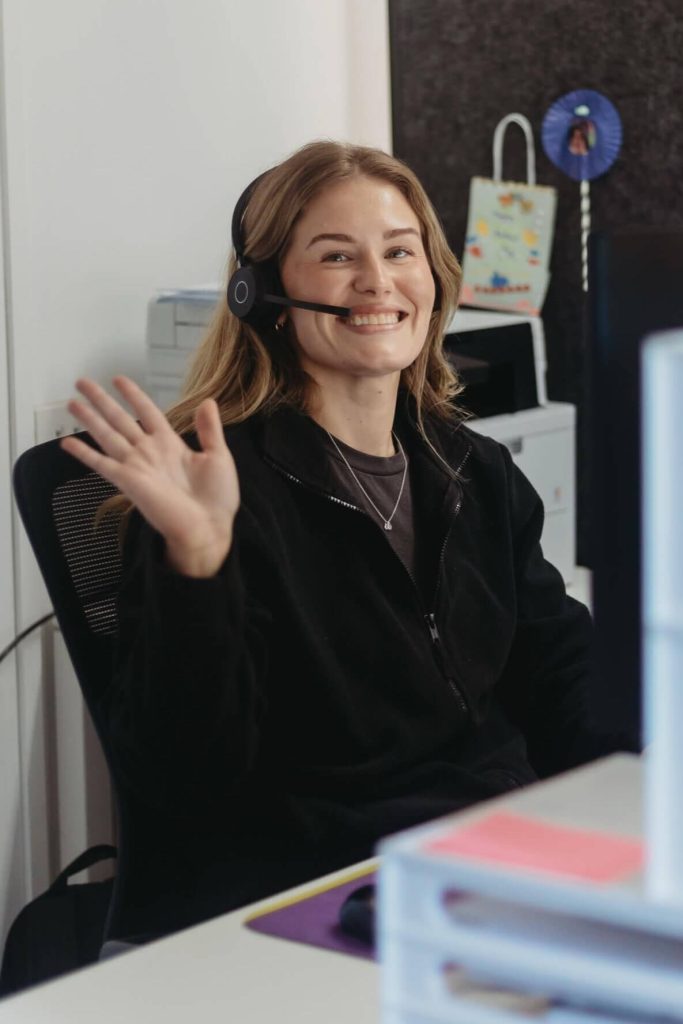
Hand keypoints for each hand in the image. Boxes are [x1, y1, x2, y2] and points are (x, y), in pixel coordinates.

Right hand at [60, 377, 239, 576]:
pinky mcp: (127, 482)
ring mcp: (136, 466)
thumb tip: (207, 402)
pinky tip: (68, 443)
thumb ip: (209, 429)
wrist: (208, 528)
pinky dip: (84, 453)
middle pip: (119, 419)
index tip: (119, 380)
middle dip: (101, 400)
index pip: (147, 411)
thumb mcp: (219, 456)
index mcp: (170, 444)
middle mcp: (149, 452)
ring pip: (107, 435)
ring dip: (88, 418)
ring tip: (71, 402)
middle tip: (82, 383)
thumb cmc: (216, 499)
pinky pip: (101, 464)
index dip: (133, 395)